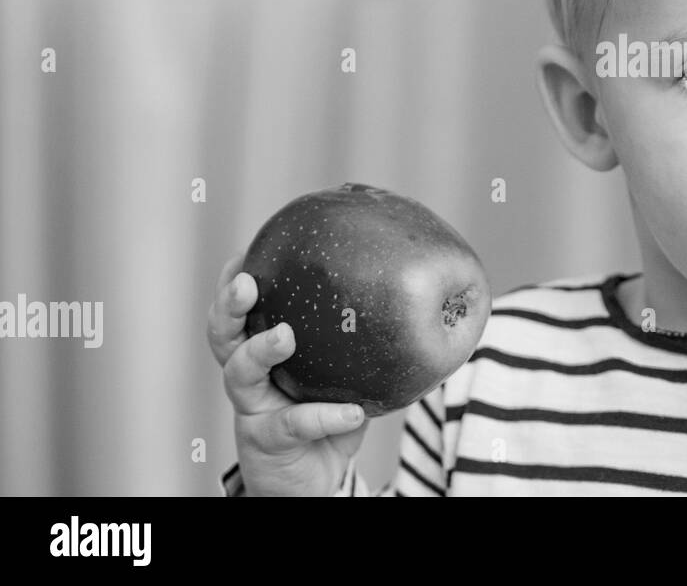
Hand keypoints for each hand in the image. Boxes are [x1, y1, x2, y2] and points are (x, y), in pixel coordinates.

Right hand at [207, 253, 368, 495]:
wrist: (316, 482)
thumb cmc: (330, 418)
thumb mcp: (343, 376)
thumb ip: (358, 344)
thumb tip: (415, 295)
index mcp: (261, 356)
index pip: (240, 315)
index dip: (232, 286)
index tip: (244, 252)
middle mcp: (247, 380)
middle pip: (223, 338)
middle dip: (229, 307)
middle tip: (246, 284)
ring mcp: (252, 411)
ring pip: (240, 376)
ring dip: (260, 350)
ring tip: (284, 335)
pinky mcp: (267, 444)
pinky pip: (294, 425)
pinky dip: (325, 416)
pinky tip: (352, 411)